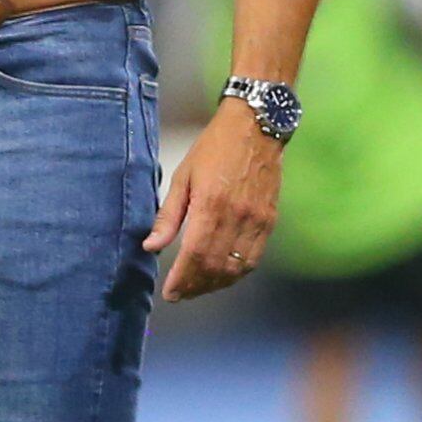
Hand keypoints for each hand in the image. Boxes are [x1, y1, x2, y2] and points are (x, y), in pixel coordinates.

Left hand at [149, 101, 284, 301]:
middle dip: (195, 287)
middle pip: (216, 267)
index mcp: (211, 204)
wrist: (256, 127)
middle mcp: (237, 216)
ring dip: (215, 284)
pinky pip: (253, 258)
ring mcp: (257, 220)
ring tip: (197, 288)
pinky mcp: (269, 221)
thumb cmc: (213, 148)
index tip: (170, 293)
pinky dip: (236, 274)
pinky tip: (222, 276)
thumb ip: (168, 216)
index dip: (182, 279)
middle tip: (179, 294)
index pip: (195, 255)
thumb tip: (151, 247)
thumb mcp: (183, 176)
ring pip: (236, 268)